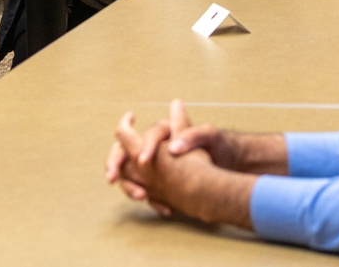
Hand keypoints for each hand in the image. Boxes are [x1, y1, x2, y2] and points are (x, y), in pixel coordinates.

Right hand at [106, 100, 255, 226]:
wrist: (227, 162)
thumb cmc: (218, 145)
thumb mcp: (209, 136)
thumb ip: (192, 133)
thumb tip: (174, 144)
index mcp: (166, 131)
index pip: (148, 135)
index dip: (145, 146)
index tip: (145, 160)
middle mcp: (155, 145)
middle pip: (124, 150)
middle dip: (115, 163)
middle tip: (111, 177)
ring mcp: (153, 163)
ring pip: (128, 173)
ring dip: (129, 185)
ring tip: (141, 196)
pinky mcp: (157, 180)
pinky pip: (142, 188)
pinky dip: (149, 198)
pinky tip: (165, 208)